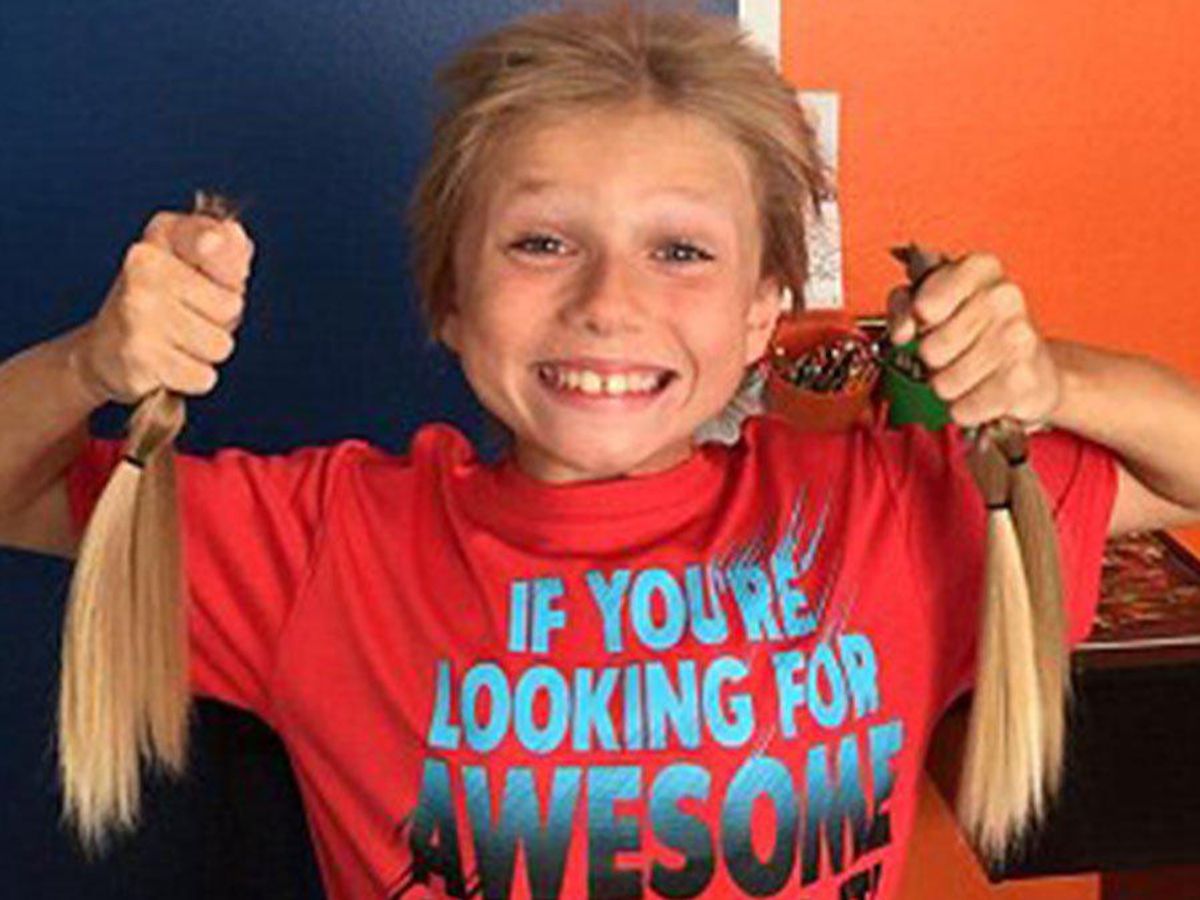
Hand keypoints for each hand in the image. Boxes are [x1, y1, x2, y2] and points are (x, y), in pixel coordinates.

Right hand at [73, 208, 254, 404]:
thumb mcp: (195, 266)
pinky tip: (169, 363)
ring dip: (207, 351)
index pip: (221, 246)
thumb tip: (234, 236)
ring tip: (179, 340)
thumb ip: (226, 250)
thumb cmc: (159, 305)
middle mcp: (144, 269)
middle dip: (221, 319)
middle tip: (190, 317)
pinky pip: (203, 376)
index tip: (209, 277)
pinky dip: (193, 376)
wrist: (103, 350)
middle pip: (231, 306)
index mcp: (161, 236)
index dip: (229, 275)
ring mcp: (138, 312)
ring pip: (221, 345)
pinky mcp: (139, 356)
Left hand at [886, 251, 1061, 428]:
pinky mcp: (1023, 381)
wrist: (1033, 368)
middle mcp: (1004, 297)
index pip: (923, 302)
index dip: (913, 319)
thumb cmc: (975, 331)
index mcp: (980, 268)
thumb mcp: (934, 302)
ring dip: (947, 386)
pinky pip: (962, 409)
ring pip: (943, 383)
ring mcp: (1018, 338)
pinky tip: (982, 392)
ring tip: (969, 372)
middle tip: (952, 351)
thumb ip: (904, 304)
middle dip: (932, 359)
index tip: (924, 320)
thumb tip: (903, 330)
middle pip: (930, 350)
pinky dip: (964, 409)